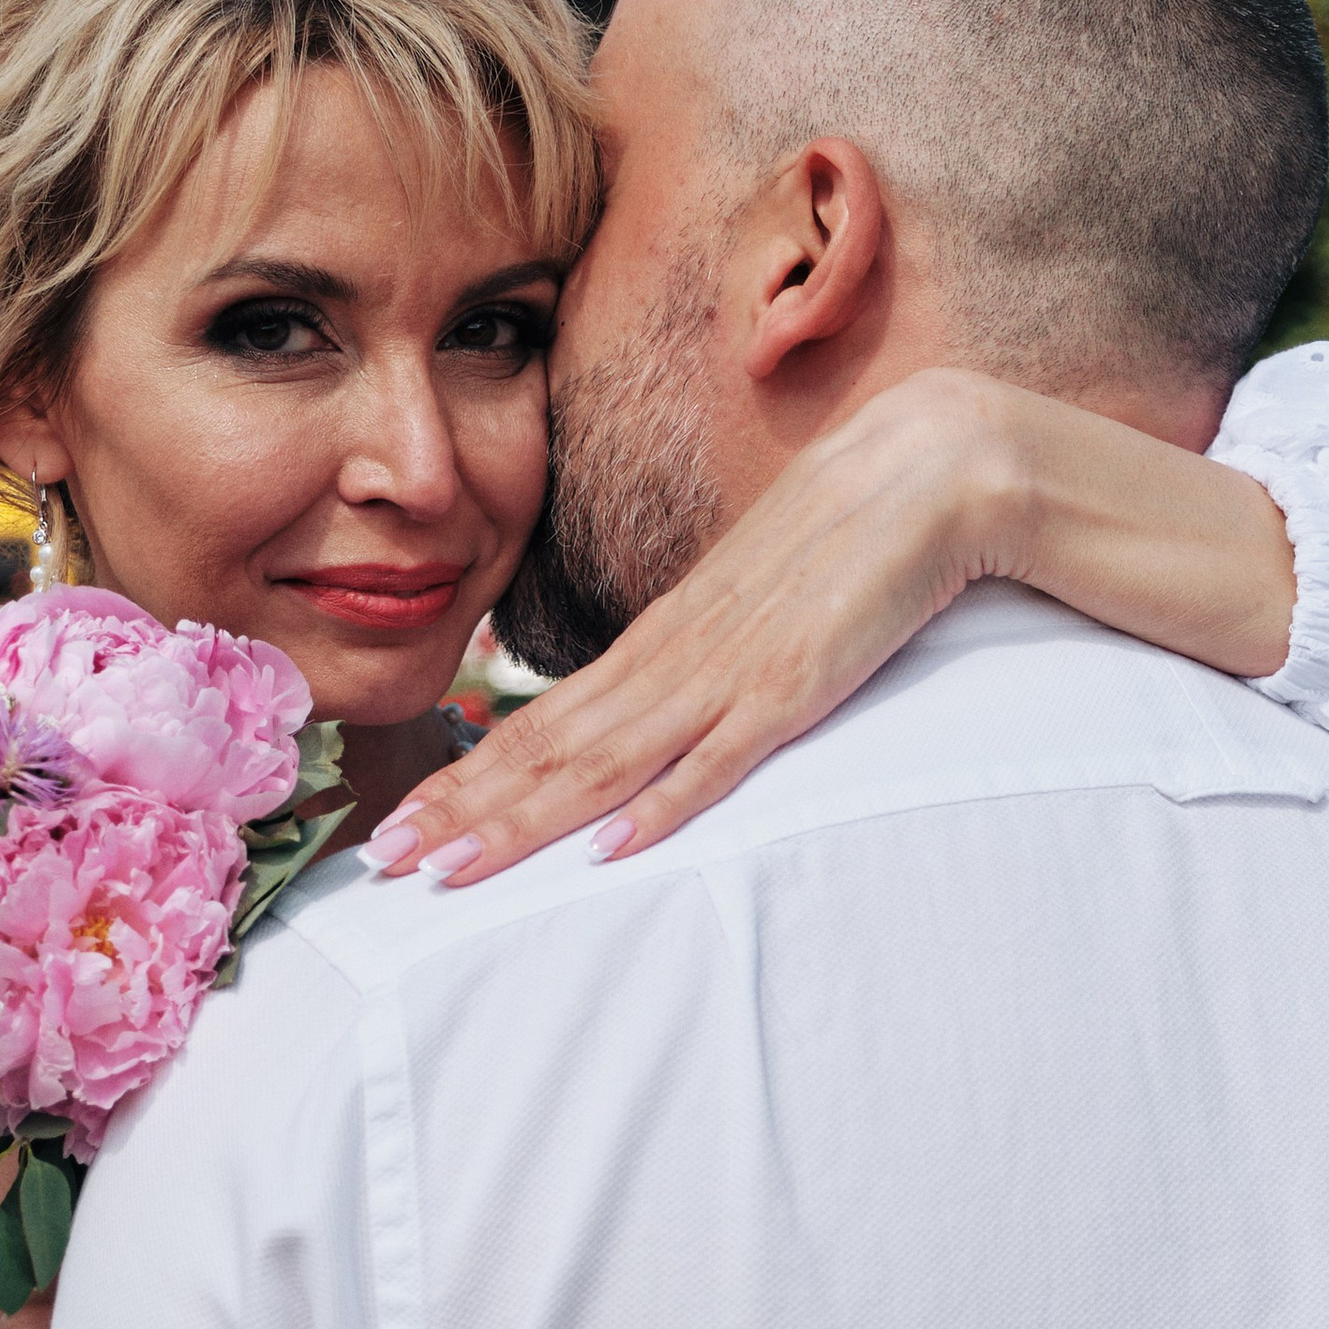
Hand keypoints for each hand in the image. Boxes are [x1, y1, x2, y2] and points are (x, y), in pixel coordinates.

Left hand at [364, 368, 1295, 888]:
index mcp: (672, 637)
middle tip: (383, 864)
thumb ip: (717, 659)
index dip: (472, 776)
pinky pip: (724, 757)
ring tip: (447, 871)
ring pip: (609, 760)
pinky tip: (609, 851)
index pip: (551, 721)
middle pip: (553, 746)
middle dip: (465, 809)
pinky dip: (665, 806)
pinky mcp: (802, 681)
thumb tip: (670, 709)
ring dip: (525, 821)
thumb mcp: (765, 602)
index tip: (402, 827)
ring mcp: (737, 669)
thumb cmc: (859, 532)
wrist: (946, 457)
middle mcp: (684, 655)